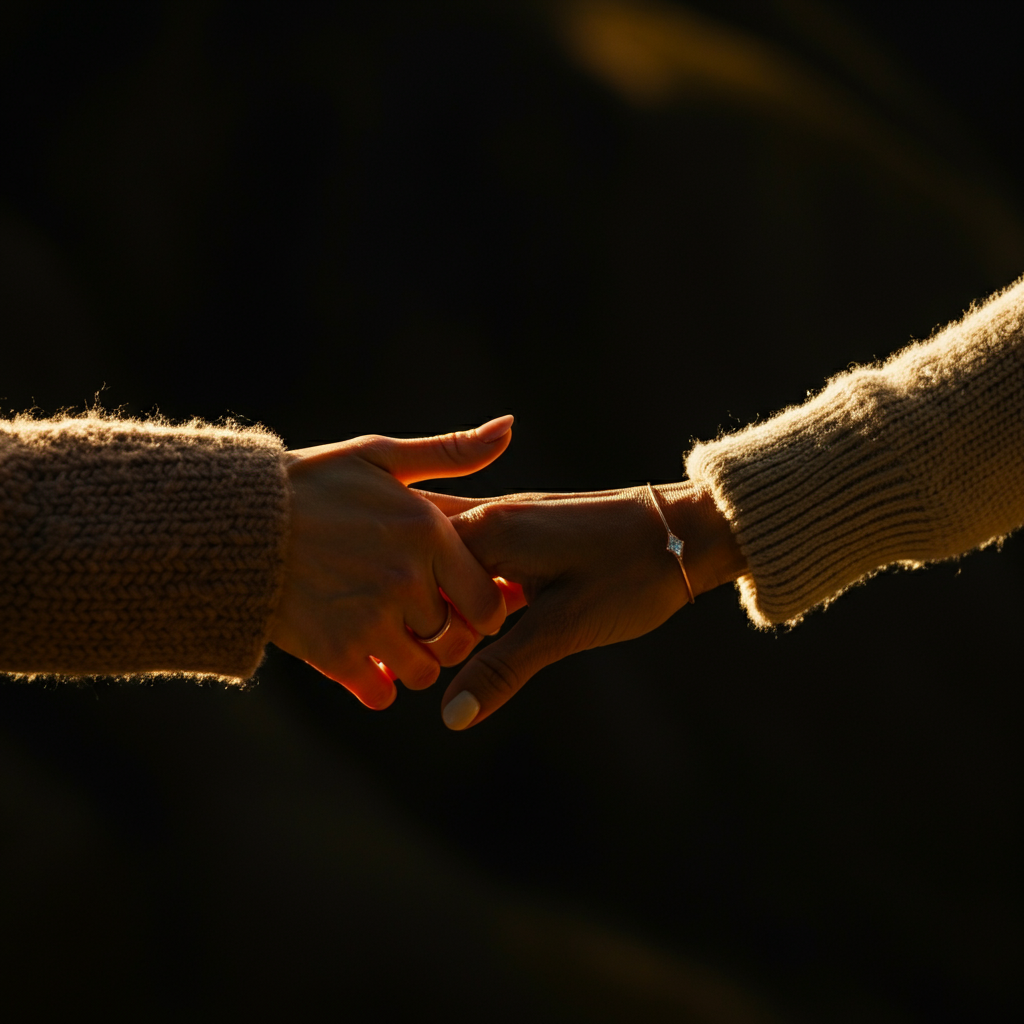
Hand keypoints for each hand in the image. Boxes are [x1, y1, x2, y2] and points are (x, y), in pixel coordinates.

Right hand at [268, 416, 513, 708]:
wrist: (229, 521)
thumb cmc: (310, 483)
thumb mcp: (380, 458)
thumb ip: (451, 452)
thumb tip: (508, 428)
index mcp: (428, 533)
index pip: (488, 602)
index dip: (480, 610)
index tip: (460, 604)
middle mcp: (408, 580)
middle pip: (456, 641)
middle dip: (447, 639)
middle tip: (427, 628)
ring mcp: (371, 619)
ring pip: (421, 671)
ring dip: (412, 663)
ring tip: (394, 643)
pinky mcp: (334, 652)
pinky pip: (378, 694)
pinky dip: (376, 687)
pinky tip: (366, 666)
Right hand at [419, 482, 746, 728]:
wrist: (689, 531)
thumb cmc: (631, 573)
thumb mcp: (565, 628)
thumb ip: (503, 668)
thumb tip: (451, 716)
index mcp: (487, 531)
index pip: (411, 575)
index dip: (408, 624)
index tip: (412, 665)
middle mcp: (488, 516)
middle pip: (420, 563)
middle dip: (414, 609)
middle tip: (413, 658)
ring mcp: (507, 519)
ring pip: (446, 562)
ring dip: (439, 601)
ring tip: (434, 646)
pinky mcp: (526, 530)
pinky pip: (475, 559)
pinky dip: (465, 590)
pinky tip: (469, 622)